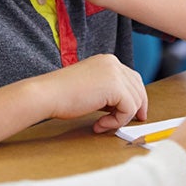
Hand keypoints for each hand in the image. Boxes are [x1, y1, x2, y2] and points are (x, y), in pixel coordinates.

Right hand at [27, 54, 146, 132]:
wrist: (47, 94)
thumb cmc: (61, 94)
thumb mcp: (90, 87)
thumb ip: (107, 91)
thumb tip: (121, 105)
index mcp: (107, 61)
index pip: (132, 78)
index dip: (136, 97)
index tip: (135, 112)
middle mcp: (113, 63)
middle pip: (138, 87)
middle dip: (137, 107)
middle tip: (135, 121)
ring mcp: (116, 73)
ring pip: (136, 101)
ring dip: (121, 117)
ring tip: (102, 123)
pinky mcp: (116, 87)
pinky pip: (129, 110)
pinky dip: (117, 122)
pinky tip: (99, 124)